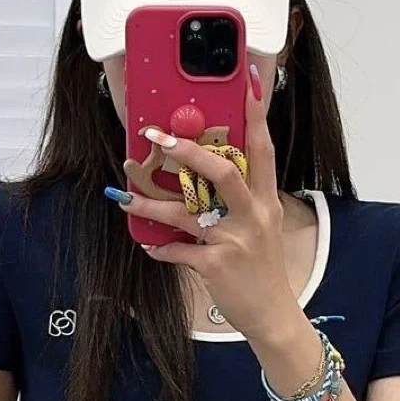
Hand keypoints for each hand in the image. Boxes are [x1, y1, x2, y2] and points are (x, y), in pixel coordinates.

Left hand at [118, 63, 297, 344]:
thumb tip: (207, 175)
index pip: (262, 150)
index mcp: (265, 202)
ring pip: (184, 214)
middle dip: (188, 151)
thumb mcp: (264, 229)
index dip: (254, 116)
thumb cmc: (264, 271)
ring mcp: (233, 241)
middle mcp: (252, 216)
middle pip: (221, 172)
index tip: (248, 83)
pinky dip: (160, 249)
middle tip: (157, 138)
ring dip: (150, 205)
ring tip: (126, 198)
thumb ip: (244, 201)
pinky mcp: (215, 266)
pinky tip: (149, 247)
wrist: (273, 316)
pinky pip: (177, 251)